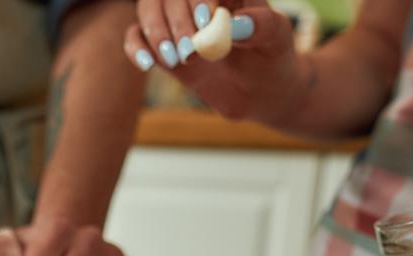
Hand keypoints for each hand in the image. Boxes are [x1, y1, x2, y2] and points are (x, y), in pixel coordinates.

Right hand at [124, 1, 302, 123]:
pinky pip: (136, 36)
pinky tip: (148, 64)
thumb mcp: (277, 38)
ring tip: (177, 60)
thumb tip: (236, 23)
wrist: (259, 89)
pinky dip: (136, 47)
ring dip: (156, 33)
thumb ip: (262, 24)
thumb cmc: (271, 56)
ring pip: (148, 8)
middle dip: (176, 20)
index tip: (206, 20)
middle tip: (191, 51)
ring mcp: (176, 20)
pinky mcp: (163, 44)